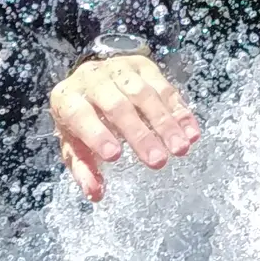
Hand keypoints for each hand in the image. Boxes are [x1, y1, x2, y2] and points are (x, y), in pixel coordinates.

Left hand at [50, 56, 201, 201]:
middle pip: (118, 106)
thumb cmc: (80, 117)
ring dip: (165, 123)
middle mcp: (93, 79)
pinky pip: (166, 88)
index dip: (97, 134)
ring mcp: (120, 70)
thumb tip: (96, 194)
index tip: (115, 155)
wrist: (90, 76)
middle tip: (157, 160)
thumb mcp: (73, 143)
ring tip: (180, 148)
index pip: (81, 115)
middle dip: (139, 134)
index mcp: (68, 99)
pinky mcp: (144, 66)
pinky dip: (180, 112)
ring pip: (145, 95)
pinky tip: (191, 132)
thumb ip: (83, 169)